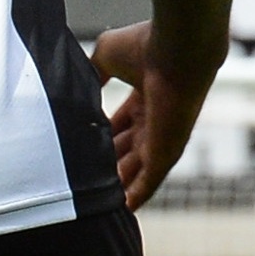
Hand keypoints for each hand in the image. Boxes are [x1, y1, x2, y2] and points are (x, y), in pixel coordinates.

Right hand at [92, 18, 225, 208]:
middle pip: (127, 149)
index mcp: (145, 95)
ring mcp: (163, 137)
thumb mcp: (106, 56)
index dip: (102, 136)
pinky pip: (151, 180)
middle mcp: (155, 118)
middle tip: (84, 179)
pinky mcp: (168, 151)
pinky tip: (123, 209)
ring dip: (119, 184)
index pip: (121, 123)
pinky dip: (137, 195)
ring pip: (137, 169)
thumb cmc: (146, 45)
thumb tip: (77, 84)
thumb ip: (94, 72)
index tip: (83, 148)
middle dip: (108, 164)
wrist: (177, 49)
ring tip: (95, 200)